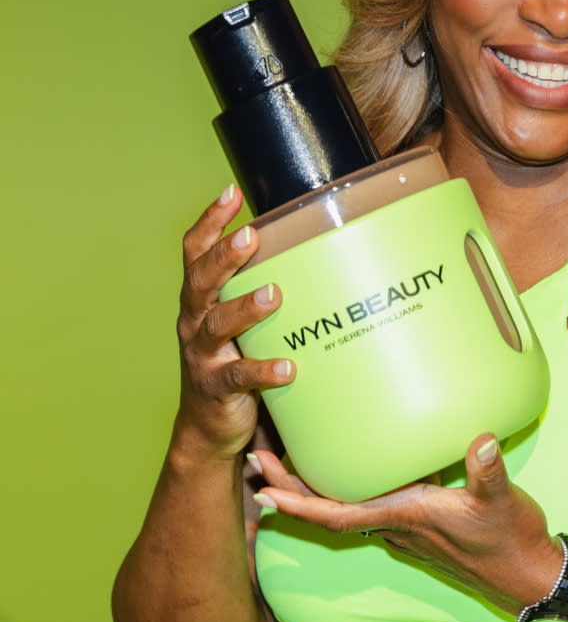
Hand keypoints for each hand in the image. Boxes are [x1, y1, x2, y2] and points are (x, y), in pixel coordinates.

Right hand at [174, 186, 294, 459]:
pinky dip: (263, 371)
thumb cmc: (233, 358)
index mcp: (200, 298)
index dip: (210, 222)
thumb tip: (318, 249)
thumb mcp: (240, 320)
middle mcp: (195, 321)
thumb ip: (262, 287)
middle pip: (201, 281)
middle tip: (250, 236)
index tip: (231, 194)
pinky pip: (238, 377)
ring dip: (244, 308)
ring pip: (217, 325)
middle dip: (224, 256)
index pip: (195, 252)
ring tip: (274, 295)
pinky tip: (287, 368)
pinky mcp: (217, 388)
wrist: (209, 427)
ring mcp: (203, 355)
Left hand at [250, 435, 562, 612]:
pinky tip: (350, 458)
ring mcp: (407, 525)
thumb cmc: (511, 542)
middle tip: (257, 455)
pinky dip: (348, 483)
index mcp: (407, 518)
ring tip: (287, 451)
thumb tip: (482, 440)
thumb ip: (489, 472)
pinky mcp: (421, 520)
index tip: (265, 489)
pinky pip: (372, 501)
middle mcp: (397, 524)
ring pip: (347, 505)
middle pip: (330, 508)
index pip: (339, 515)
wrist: (527, 575)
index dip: (300, 503)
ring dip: (313, 485)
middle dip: (290, 486)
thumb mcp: (503, 503)